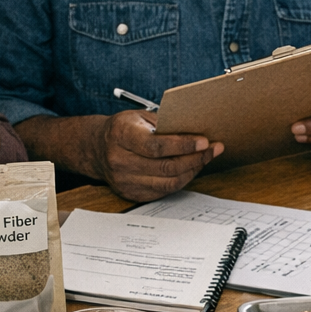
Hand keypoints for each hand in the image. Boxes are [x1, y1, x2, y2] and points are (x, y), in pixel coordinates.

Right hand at [91, 111, 221, 201]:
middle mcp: (120, 161)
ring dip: (192, 170)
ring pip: (168, 182)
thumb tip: (196, 129)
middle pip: (166, 167)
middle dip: (195, 158)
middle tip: (212, 149)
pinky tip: (191, 169)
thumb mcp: (139, 117)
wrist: (97, 149)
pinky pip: (164, 191)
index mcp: (121, 136)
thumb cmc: (123, 129)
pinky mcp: (131, 194)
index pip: (156, 146)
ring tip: (205, 158)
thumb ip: (164, 123)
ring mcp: (125, 181)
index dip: (184, 145)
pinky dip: (182, 180)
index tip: (204, 141)